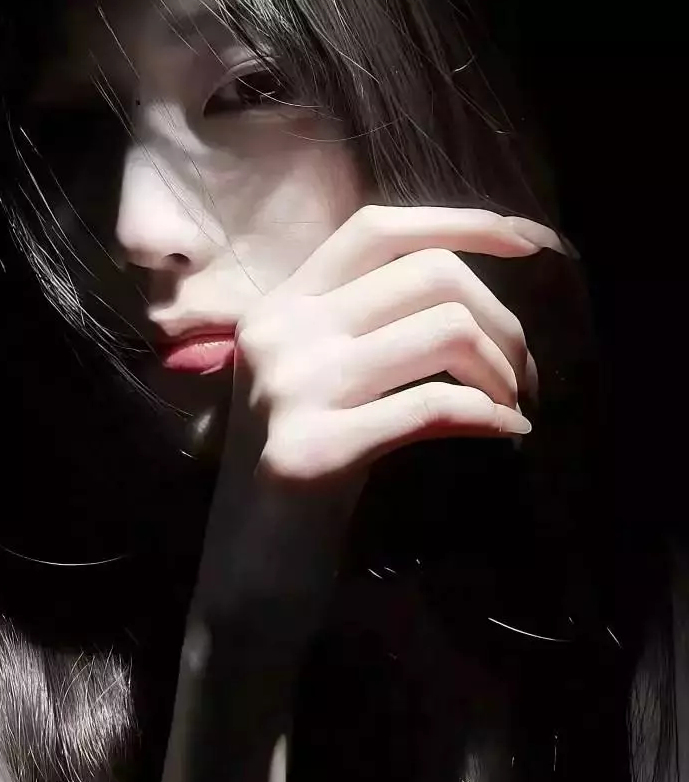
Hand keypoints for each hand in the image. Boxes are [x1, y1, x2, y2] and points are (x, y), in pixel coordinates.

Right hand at [223, 205, 564, 491]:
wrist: (252, 559)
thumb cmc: (300, 467)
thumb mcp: (317, 379)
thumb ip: (365, 325)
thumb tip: (473, 292)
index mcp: (279, 306)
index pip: (377, 228)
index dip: (462, 222)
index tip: (529, 241)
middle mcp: (279, 333)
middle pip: (428, 274)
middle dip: (501, 317)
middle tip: (519, 370)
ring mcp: (290, 389)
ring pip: (444, 330)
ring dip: (501, 369)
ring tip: (508, 403)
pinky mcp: (311, 450)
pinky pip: (433, 406)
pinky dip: (486, 415)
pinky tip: (503, 431)